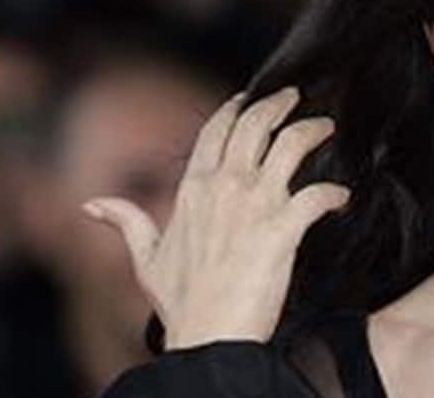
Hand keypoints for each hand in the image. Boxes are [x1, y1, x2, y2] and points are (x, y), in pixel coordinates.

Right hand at [83, 86, 348, 349]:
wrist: (209, 337)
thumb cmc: (181, 303)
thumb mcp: (146, 260)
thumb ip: (127, 223)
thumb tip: (92, 204)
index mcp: (193, 191)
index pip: (214, 132)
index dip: (234, 108)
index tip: (249, 96)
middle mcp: (224, 188)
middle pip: (254, 125)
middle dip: (277, 104)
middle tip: (295, 96)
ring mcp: (255, 205)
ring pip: (290, 145)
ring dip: (311, 130)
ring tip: (324, 127)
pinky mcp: (283, 228)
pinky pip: (317, 195)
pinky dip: (334, 193)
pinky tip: (341, 196)